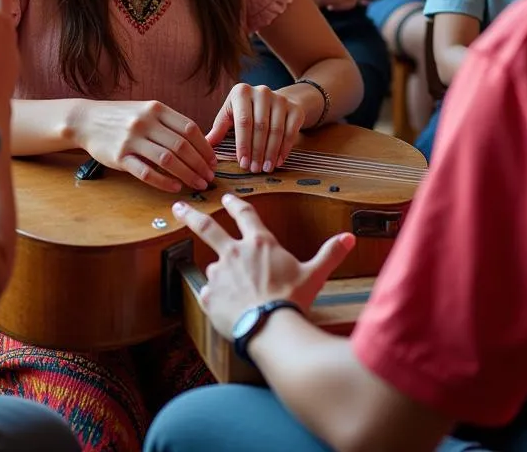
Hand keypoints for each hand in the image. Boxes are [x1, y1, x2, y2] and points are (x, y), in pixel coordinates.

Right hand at [80, 101, 216, 194]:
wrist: (86, 120)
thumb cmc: (122, 117)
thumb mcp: (146, 110)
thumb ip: (169, 123)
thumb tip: (199, 143)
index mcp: (156, 109)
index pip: (190, 129)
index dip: (205, 147)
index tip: (213, 161)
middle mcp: (145, 122)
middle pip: (182, 146)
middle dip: (200, 164)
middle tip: (210, 177)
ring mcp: (132, 140)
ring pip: (168, 160)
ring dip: (187, 174)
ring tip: (198, 184)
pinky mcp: (120, 157)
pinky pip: (146, 172)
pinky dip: (164, 181)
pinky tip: (175, 187)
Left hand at [171, 193, 355, 337]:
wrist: (272, 330)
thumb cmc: (292, 300)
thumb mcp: (314, 274)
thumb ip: (329, 253)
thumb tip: (349, 238)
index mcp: (259, 242)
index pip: (243, 213)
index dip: (234, 203)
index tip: (225, 197)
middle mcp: (234, 252)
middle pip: (206, 226)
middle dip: (190, 214)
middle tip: (178, 207)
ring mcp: (219, 274)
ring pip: (214, 267)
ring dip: (220, 273)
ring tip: (234, 290)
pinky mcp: (209, 296)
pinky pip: (210, 293)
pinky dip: (215, 297)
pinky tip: (226, 306)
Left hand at [206, 84, 305, 173]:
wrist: (273, 102)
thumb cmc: (245, 111)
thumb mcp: (230, 115)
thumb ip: (219, 129)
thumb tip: (205, 145)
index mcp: (242, 92)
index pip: (243, 121)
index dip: (243, 144)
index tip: (242, 163)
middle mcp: (262, 92)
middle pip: (260, 127)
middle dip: (257, 151)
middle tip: (254, 169)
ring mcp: (280, 99)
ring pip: (276, 130)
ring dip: (271, 152)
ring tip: (265, 168)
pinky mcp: (295, 108)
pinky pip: (291, 131)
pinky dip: (285, 149)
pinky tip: (278, 161)